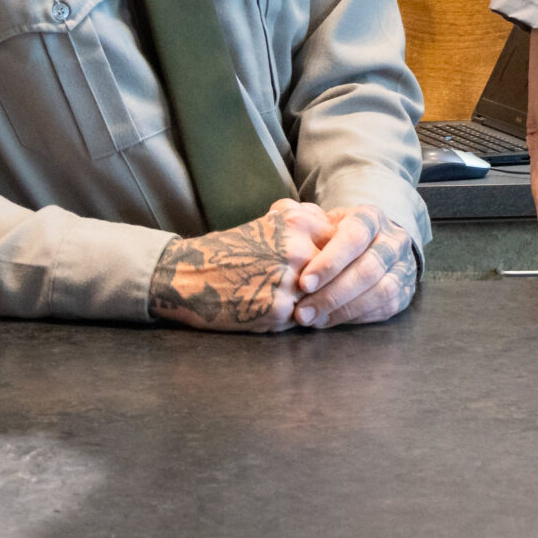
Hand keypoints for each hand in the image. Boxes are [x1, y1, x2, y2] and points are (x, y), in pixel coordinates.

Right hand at [148, 198, 337, 331]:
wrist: (190, 275)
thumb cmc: (236, 248)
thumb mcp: (274, 219)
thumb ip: (311, 220)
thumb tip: (346, 233)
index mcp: (300, 222)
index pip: (347, 244)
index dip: (346, 259)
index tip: (344, 268)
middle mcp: (298, 249)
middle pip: (340, 273)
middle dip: (333, 284)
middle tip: (319, 288)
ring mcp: (289, 281)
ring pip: (324, 297)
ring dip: (317, 302)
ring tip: (293, 299)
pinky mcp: (278, 310)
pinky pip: (305, 318)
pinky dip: (297, 317)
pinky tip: (276, 309)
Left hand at [290, 204, 419, 326]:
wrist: (376, 244)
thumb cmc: (339, 236)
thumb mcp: (326, 221)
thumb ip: (305, 221)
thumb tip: (276, 215)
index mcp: (371, 218)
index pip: (355, 236)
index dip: (330, 261)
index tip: (303, 283)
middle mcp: (392, 240)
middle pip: (368, 269)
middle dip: (332, 294)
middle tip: (302, 312)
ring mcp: (403, 266)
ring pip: (381, 291)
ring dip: (344, 310)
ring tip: (313, 320)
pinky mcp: (405, 291)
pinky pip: (384, 308)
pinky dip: (356, 317)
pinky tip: (330, 320)